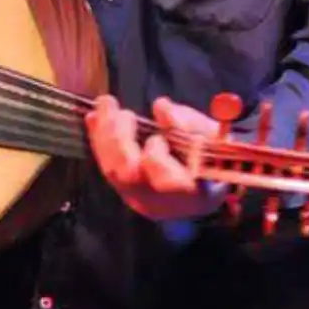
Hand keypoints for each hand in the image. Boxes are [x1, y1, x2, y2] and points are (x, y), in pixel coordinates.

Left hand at [85, 94, 224, 220]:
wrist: (208, 179)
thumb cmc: (214, 153)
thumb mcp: (212, 134)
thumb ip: (189, 122)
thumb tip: (161, 108)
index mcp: (191, 192)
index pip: (166, 181)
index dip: (156, 158)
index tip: (158, 137)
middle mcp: (160, 203)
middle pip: (129, 176)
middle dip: (118, 138)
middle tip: (116, 107)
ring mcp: (140, 199)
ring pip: (112, 171)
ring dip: (104, 135)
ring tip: (103, 105)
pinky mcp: (126, 191)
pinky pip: (108, 167)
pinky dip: (100, 140)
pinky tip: (94, 117)